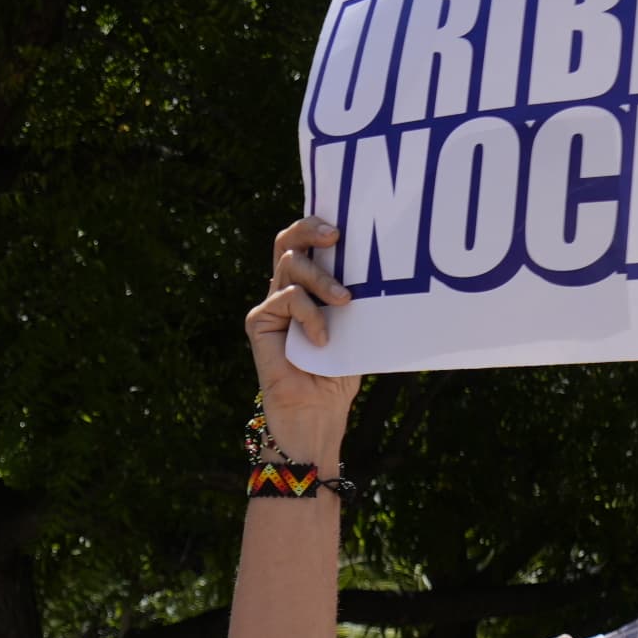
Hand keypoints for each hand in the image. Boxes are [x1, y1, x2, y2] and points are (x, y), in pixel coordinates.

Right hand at [246, 219, 361, 466]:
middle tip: (336, 236)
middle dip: (310, 229)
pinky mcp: (259, 322)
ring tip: (345, 301)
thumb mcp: (353, 327)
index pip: (306, 244)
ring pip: (291, 266)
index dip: (318, 226)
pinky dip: (310, 315)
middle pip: (287, 241)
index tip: (345, 224)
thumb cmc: (337, 374)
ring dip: (322, 279)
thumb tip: (379, 262)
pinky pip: (287, 298)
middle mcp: (286, 291)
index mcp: (308, 289)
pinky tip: (322, 339)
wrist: (315, 413)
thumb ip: (352, 294)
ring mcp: (270, 306)